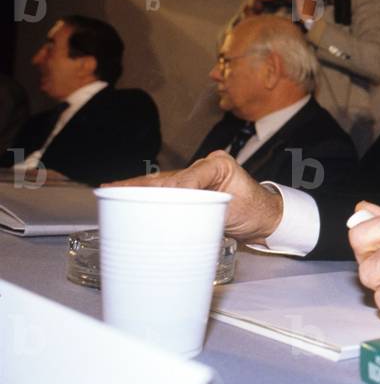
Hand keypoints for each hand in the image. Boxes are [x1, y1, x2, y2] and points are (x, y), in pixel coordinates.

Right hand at [104, 151, 283, 243]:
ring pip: (162, 183)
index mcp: (217, 165)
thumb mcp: (235, 206)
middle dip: (138, 185)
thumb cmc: (256, 210)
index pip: (187, 176)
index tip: (156, 200)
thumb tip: (178, 207)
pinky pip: (166, 193)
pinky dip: (147, 197)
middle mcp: (204, 168)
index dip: (171, 188)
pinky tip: (127, 199)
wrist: (266, 218)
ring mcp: (196, 180)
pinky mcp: (191, 192)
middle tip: (111, 190)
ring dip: (136, 189)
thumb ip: (208, 206)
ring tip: (110, 192)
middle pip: (166, 177)